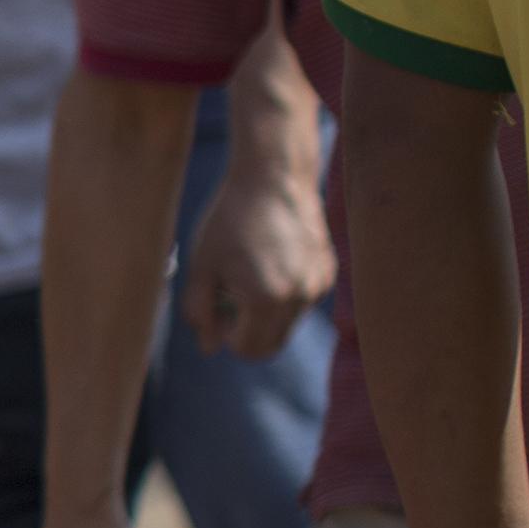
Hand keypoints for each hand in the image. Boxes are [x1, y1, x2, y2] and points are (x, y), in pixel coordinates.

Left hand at [180, 152, 336, 358]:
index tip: (216, 308)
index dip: (226, 336)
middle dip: (246, 331)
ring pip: (287, 325)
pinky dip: (284, 295)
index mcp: (266, 299)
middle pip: (271, 345)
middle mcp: (300, 298)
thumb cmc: (230, 219)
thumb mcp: (203, 266)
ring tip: (249, 272)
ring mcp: (319, 286)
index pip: (248, 350)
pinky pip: (302, 302)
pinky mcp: (328, 273)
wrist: (274, 177)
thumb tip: (208, 348)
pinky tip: (270, 260)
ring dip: (265, 313)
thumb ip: (200, 311)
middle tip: (229, 296)